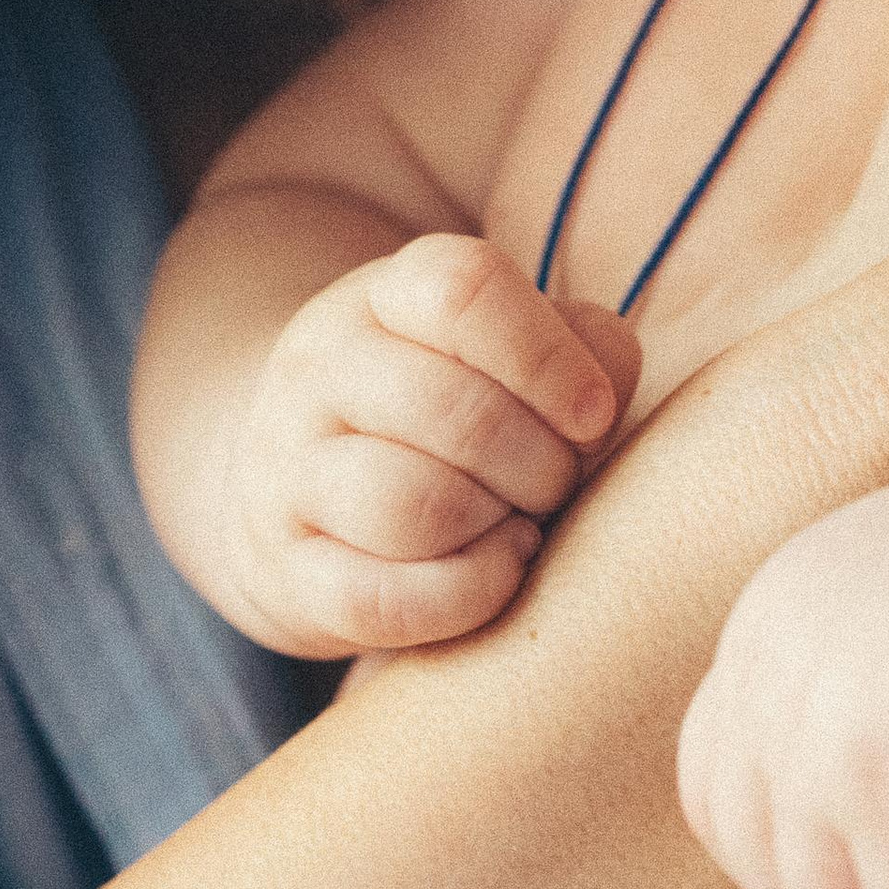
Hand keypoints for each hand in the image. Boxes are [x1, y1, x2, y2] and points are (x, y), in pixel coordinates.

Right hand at [229, 239, 638, 653]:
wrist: (303, 499)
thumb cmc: (452, 423)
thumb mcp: (508, 357)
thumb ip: (583, 352)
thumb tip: (600, 397)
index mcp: (385, 296)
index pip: (463, 290)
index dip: (549, 357)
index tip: (594, 414)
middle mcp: (319, 369)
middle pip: (453, 411)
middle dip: (541, 465)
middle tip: (558, 485)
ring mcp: (288, 470)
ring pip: (413, 506)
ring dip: (499, 528)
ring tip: (521, 527)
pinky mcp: (287, 570)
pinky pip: (382, 597)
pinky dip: (466, 593)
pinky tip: (497, 572)